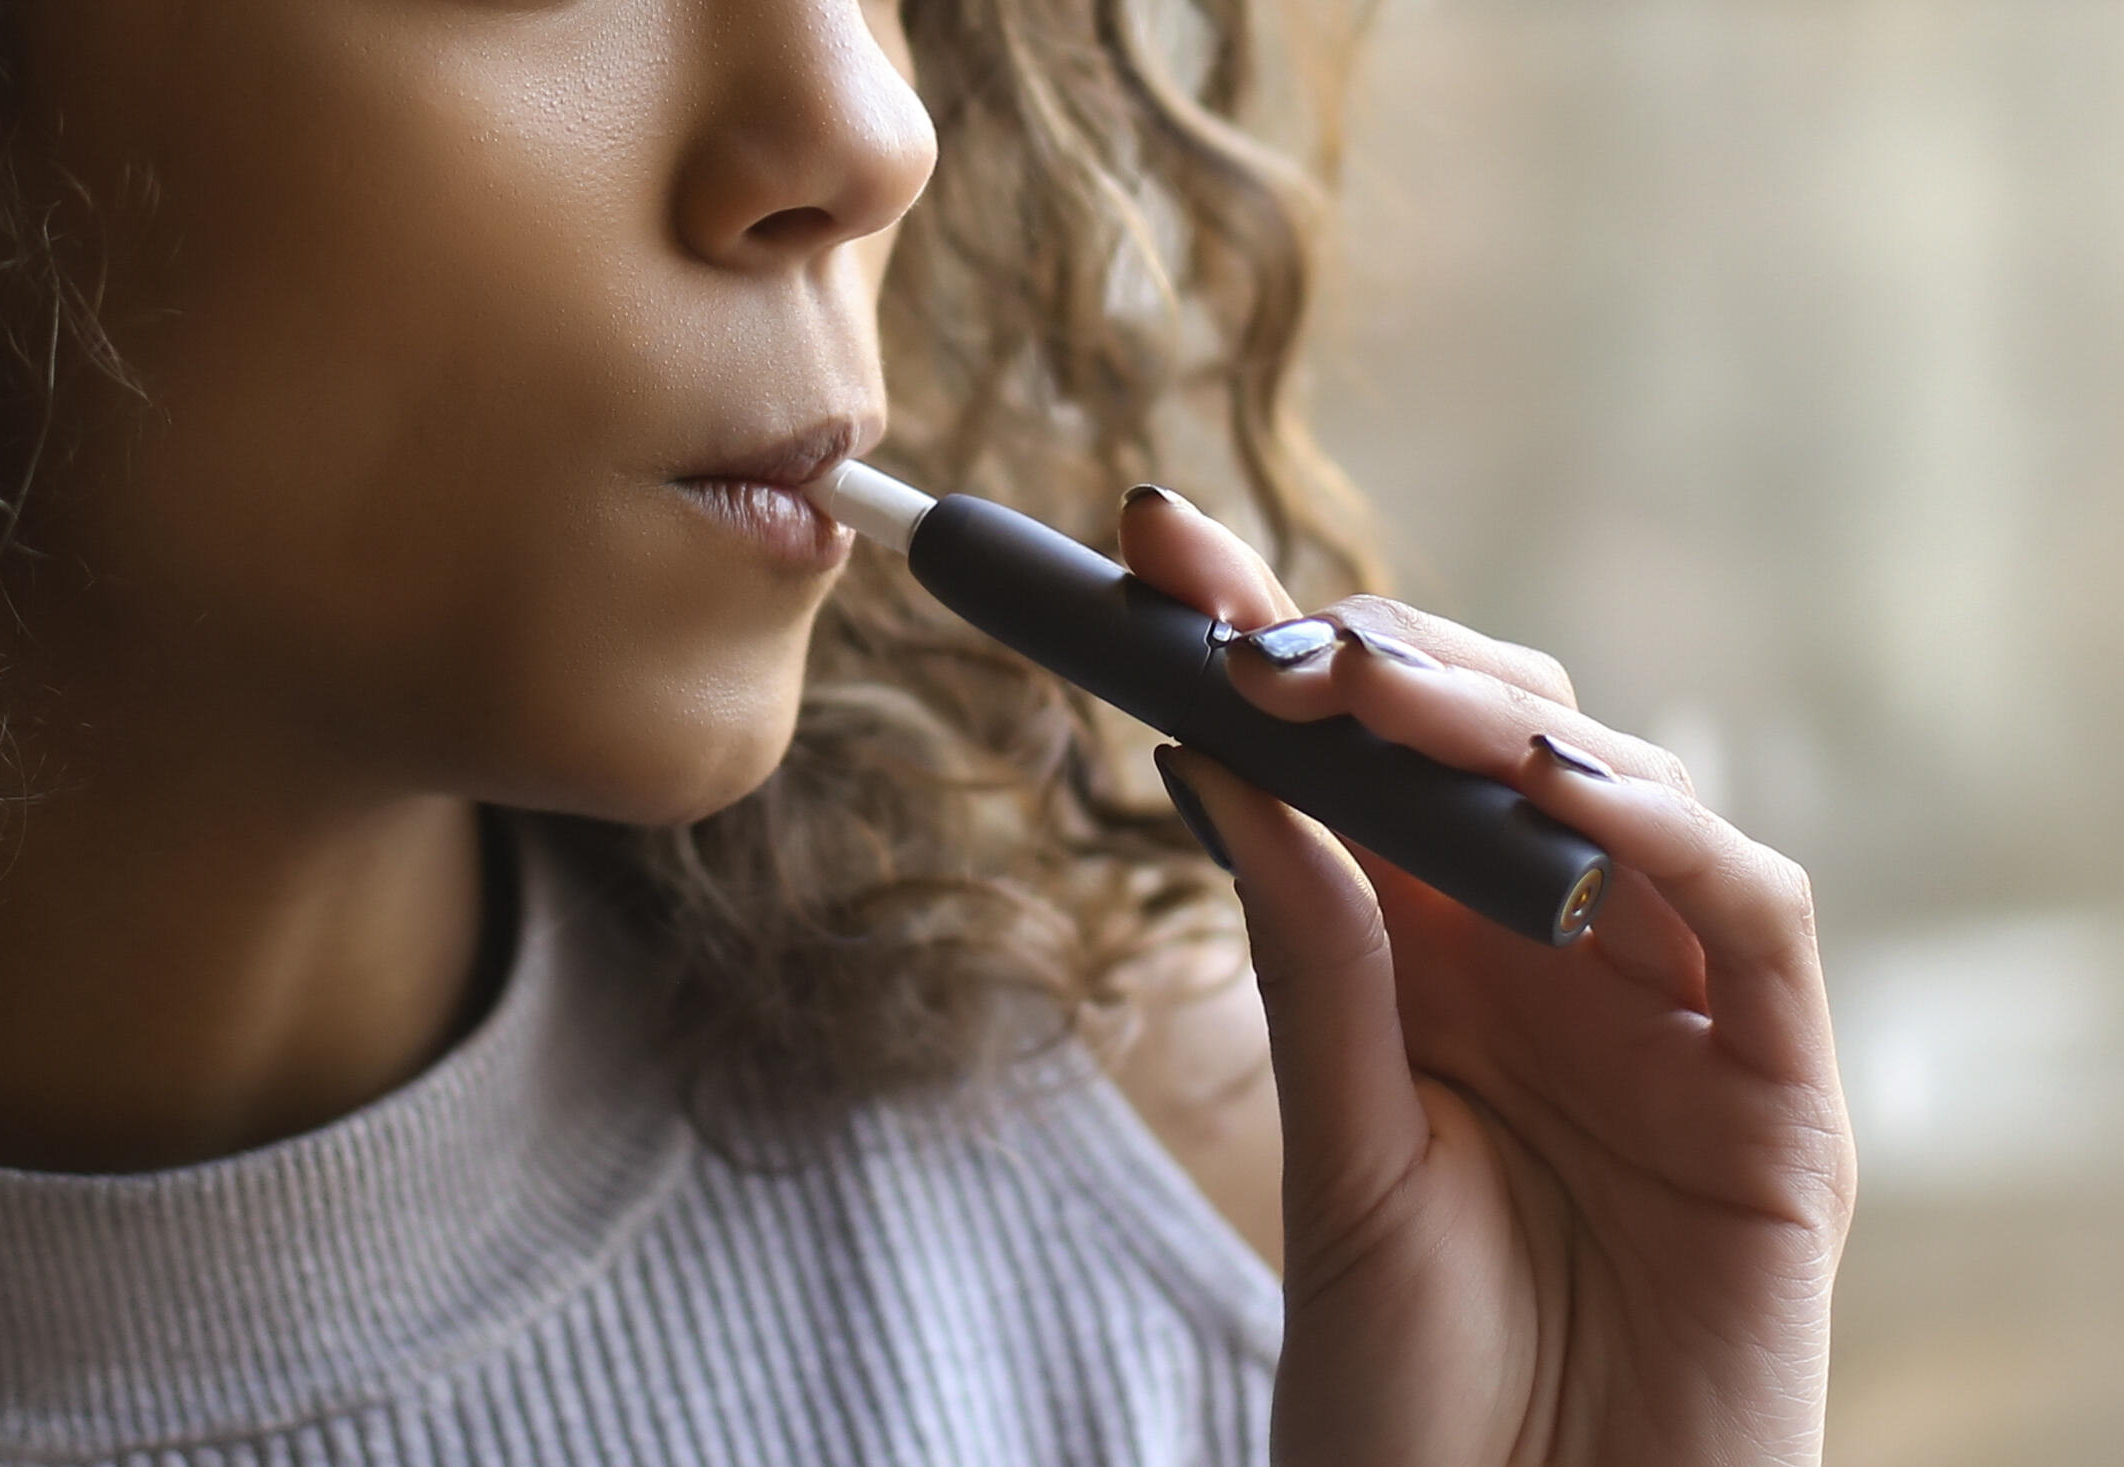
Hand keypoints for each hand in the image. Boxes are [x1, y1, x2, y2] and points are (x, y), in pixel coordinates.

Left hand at [1117, 486, 1856, 1466]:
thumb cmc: (1416, 1390)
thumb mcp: (1340, 1147)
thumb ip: (1308, 952)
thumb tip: (1206, 749)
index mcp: (1435, 963)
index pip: (1360, 761)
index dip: (1272, 643)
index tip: (1157, 544)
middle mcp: (1556, 960)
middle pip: (1487, 742)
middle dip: (1373, 659)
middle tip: (1248, 621)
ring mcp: (1671, 1014)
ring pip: (1617, 791)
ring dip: (1491, 716)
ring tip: (1363, 683)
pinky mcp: (1778, 1094)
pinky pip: (1753, 919)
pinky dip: (1671, 834)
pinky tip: (1560, 786)